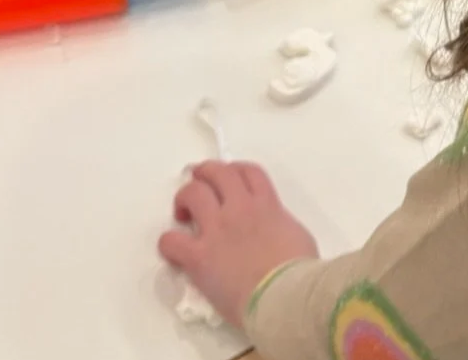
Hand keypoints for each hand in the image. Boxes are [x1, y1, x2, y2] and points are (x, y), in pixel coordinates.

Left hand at [158, 161, 318, 328]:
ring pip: (192, 194)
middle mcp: (239, 208)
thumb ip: (279, 223)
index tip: (228, 179)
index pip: (247, 171)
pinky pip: (172, 241)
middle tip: (198, 183)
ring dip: (184, 197)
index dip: (234, 170)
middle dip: (204, 173)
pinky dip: (168, 242)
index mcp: (266, 204)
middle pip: (216, 173)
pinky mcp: (199, 256)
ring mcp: (216, 229)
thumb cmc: (298, 273)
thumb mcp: (297, 235)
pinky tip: (173, 248)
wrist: (283, 298)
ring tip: (182, 212)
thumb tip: (271, 227)